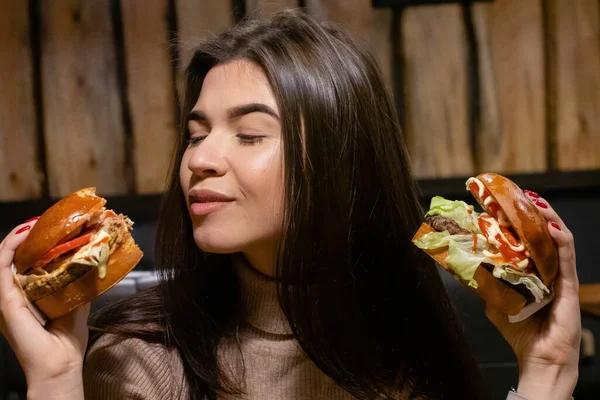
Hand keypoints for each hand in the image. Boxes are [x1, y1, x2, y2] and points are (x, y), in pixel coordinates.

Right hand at [0, 219, 88, 397]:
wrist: (61, 365)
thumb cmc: (66, 341)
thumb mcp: (76, 303)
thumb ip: (79, 285)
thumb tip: (94, 263)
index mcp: (26, 295)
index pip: (24, 262)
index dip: (34, 243)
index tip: (52, 227)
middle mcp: (13, 294)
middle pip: (14, 257)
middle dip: (27, 236)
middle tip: (46, 220)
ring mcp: (6, 297)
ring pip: (4, 257)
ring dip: (18, 236)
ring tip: (35, 223)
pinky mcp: (5, 300)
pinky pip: (2, 266)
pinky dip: (11, 246)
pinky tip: (25, 233)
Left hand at [485, 192, 579, 398]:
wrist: (539, 357)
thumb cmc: (521, 332)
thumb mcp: (498, 303)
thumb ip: (488, 285)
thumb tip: (467, 270)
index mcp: (533, 272)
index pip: (528, 240)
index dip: (519, 221)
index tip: (504, 204)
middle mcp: (548, 269)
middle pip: (544, 234)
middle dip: (534, 212)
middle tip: (520, 196)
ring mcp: (561, 275)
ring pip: (558, 239)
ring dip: (548, 218)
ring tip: (536, 203)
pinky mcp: (570, 284)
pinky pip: (568, 256)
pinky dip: (560, 239)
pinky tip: (550, 227)